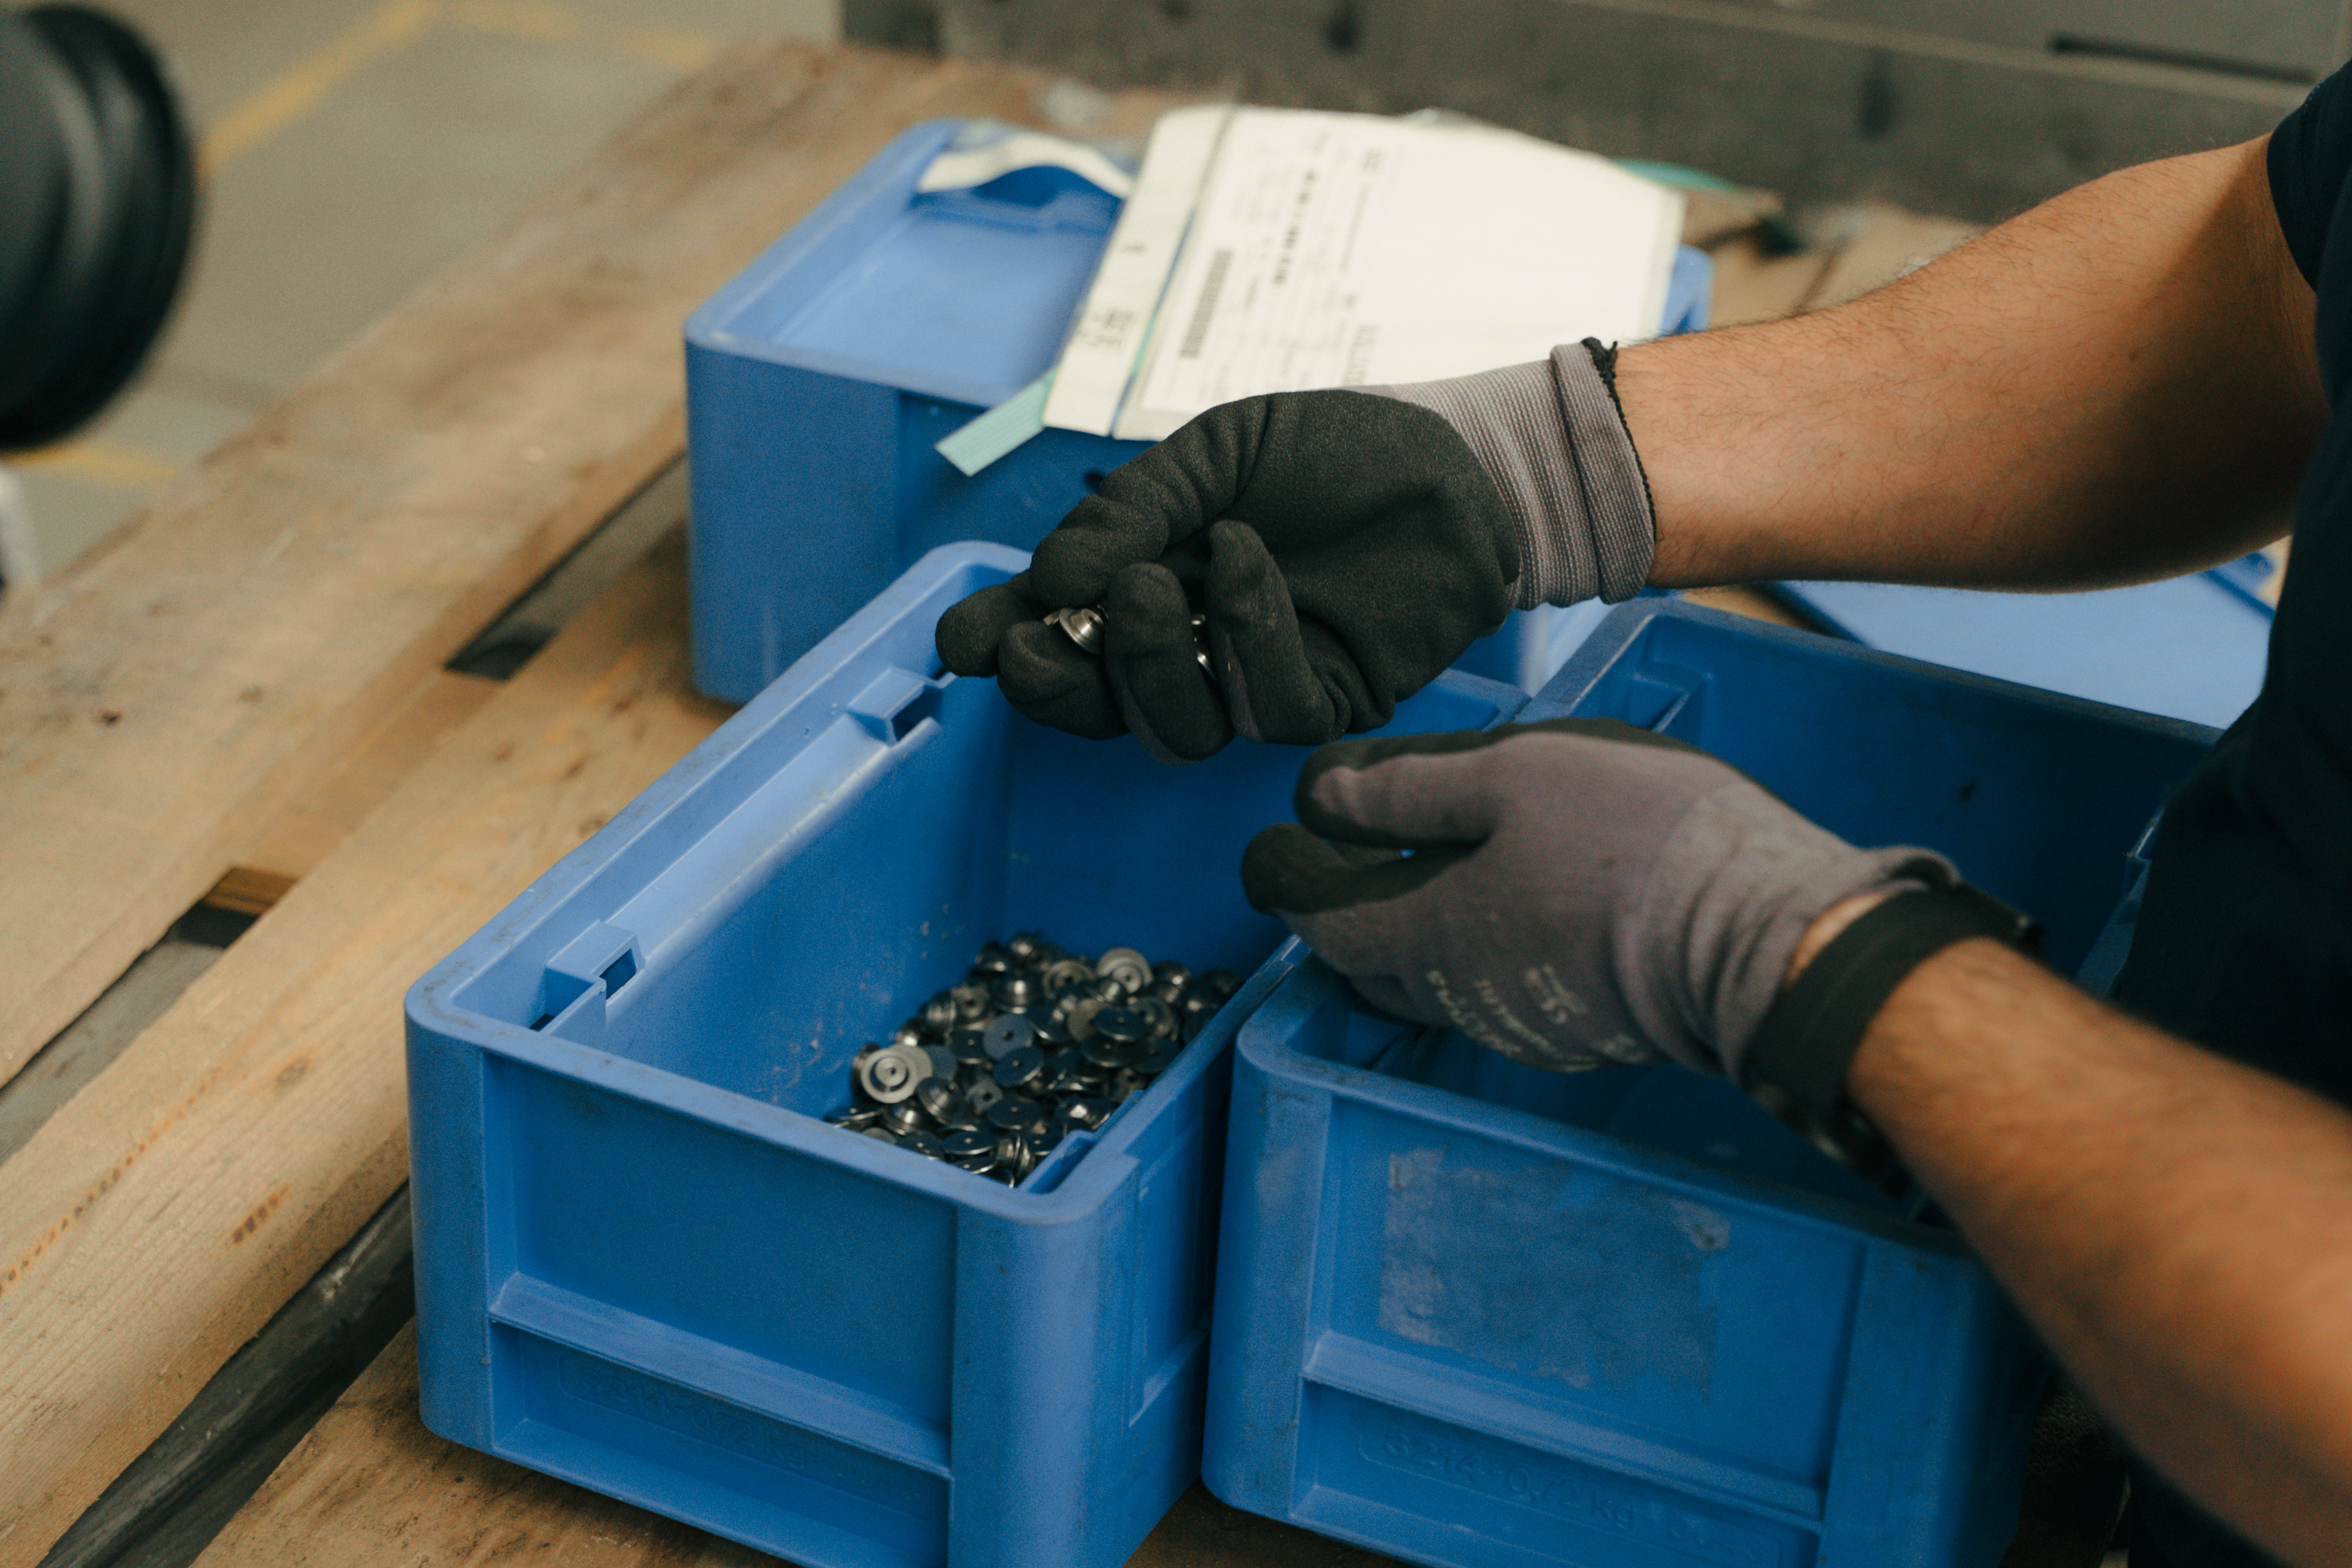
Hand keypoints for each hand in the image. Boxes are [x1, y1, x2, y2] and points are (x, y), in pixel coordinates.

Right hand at [934, 390, 1518, 761]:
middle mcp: (1188, 649)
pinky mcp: (1326, 702)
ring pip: (1173, 731)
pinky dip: (1242, 632)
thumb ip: (1130, 511)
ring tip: (1158, 576)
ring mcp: (1252, 683)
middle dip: (1056, 680)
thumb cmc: (1328, 450)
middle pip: (1097, 711)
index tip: (963, 642)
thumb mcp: (1213, 453)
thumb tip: (1048, 579)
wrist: (1450, 455)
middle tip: (1048, 627)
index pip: (1053, 639)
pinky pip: (1264, 710)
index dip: (1001, 649)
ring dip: (1146, 660)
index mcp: (1141, 586)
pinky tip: (1246, 559)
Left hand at [1239, 717, 1950, 1076]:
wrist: (1766, 937)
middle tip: (1333, 863)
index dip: (1282, 879)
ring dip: (1410, 935)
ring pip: (1434, 984)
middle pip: (1367, 962)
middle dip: (1337, 915)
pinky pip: (1497, 994)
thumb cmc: (1634, 840)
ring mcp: (1526, 1025)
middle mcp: (1462, 997)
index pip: (1318, 918)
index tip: (1264, 850)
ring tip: (1421, 877)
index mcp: (1428, 933)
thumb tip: (1317, 797)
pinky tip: (1510, 912)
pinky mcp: (1584, 1030)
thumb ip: (1406, 789)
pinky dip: (1476, 952)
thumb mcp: (1511, 776)